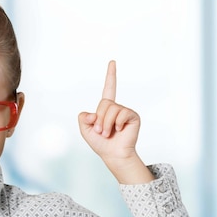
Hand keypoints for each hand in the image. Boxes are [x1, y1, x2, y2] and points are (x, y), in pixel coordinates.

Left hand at [78, 60, 153, 183]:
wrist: (113, 155)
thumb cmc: (100, 143)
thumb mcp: (85, 130)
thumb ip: (83, 118)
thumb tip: (93, 113)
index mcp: (106, 108)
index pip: (109, 88)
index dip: (111, 75)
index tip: (112, 62)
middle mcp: (117, 107)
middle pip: (104, 103)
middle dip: (99, 119)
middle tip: (101, 132)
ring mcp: (125, 111)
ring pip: (111, 109)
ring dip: (106, 124)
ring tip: (108, 133)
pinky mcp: (133, 116)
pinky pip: (122, 113)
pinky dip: (117, 123)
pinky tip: (119, 130)